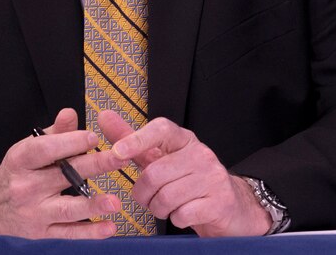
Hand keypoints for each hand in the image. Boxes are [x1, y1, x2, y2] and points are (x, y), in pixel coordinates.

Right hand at [0, 108, 125, 237]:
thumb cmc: (17, 172)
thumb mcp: (28, 149)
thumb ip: (54, 133)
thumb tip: (70, 113)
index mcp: (21, 161)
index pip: (45, 150)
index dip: (69, 142)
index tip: (93, 137)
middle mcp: (26, 187)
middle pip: (63, 176)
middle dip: (94, 165)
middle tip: (120, 157)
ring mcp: (35, 213)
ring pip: (67, 209)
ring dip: (92, 205)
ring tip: (114, 201)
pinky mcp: (43, 234)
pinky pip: (69, 234)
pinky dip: (90, 232)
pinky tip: (109, 227)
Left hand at [99, 110, 270, 236]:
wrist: (231, 207)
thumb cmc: (189, 181)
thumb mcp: (161, 158)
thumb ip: (131, 140)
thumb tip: (104, 116)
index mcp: (184, 140)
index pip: (161, 129)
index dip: (136, 139)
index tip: (117, 152)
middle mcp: (201, 154)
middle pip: (155, 173)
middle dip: (143, 194)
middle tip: (148, 198)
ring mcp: (212, 177)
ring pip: (166, 197)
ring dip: (159, 209)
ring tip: (167, 206)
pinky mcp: (219, 202)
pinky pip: (182, 214)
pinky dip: (176, 219)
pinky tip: (184, 214)